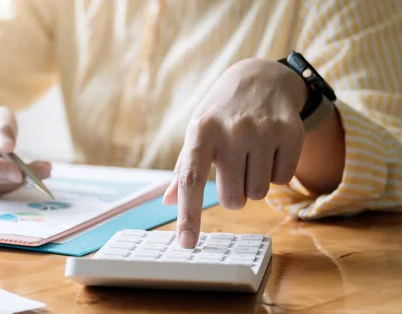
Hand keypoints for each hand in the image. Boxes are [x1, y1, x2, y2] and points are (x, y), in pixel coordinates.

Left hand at [163, 58, 307, 247]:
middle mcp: (231, 131)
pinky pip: (283, 180)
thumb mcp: (197, 133)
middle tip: (233, 169)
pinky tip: (270, 149)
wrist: (259, 78)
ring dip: (254, 183)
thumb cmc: (220, 114)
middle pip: (232, 198)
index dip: (189, 216)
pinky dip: (276, 172)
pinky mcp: (290, 132)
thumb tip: (169, 201)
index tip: (186, 244)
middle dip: (232, 193)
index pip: (191, 180)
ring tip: (250, 156)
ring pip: (258, 193)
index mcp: (201, 132)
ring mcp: (263, 131)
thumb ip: (183, 169)